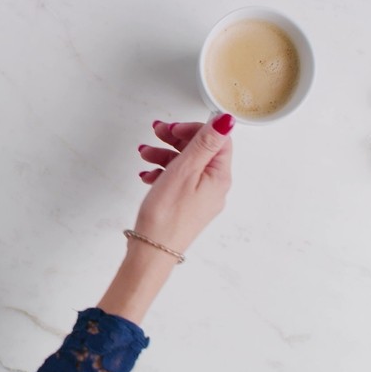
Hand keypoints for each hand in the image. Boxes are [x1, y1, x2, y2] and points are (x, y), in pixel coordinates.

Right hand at [134, 114, 234, 252]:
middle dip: (176, 139)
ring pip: (185, 165)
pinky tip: (147, 175)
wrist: (152, 251)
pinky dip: (162, 172)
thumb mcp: (185, 170)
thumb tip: (226, 120)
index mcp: (219, 177)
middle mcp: (214, 188)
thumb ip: (205, 143)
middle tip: (156, 132)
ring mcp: (200, 198)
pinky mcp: (186, 206)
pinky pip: (177, 181)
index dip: (194, 129)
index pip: (217, 140)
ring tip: (144, 153)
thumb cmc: (167, 215)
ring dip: (164, 154)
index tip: (174, 128)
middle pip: (199, 151)